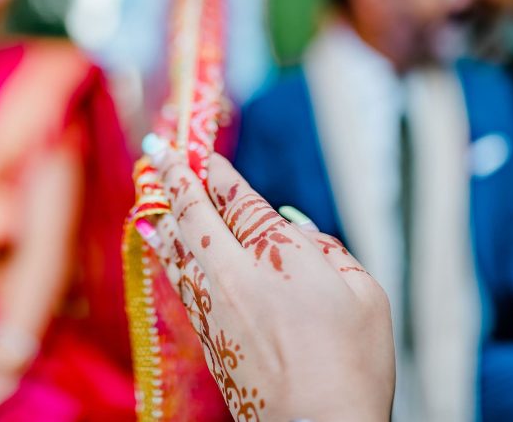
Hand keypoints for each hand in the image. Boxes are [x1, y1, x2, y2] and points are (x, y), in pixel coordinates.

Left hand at [143, 148, 394, 421]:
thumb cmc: (353, 364)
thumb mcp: (365, 295)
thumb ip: (329, 251)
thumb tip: (295, 229)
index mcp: (279, 255)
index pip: (238, 199)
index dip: (218, 172)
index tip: (204, 153)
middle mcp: (236, 273)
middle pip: (195, 213)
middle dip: (174, 174)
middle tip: (157, 149)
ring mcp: (214, 306)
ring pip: (177, 245)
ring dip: (163, 210)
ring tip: (148, 186)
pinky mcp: (207, 336)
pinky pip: (179, 278)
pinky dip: (166, 251)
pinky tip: (159, 242)